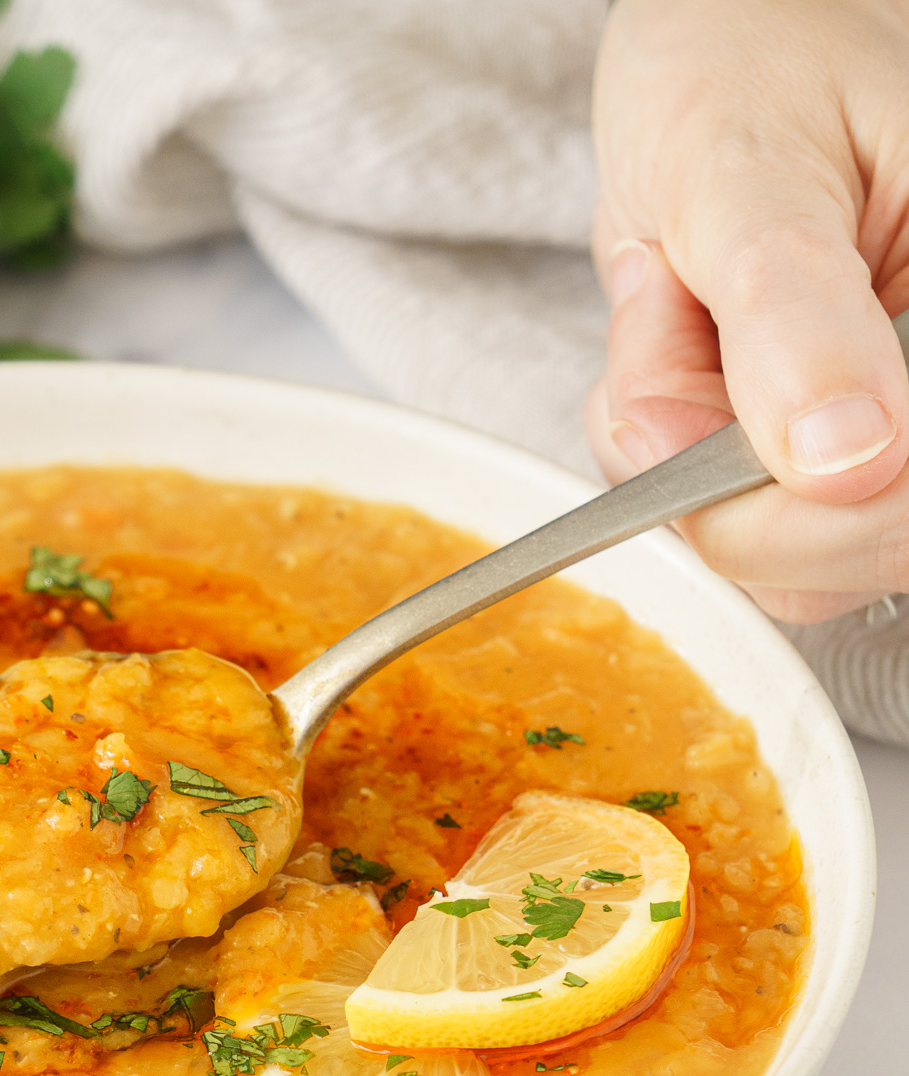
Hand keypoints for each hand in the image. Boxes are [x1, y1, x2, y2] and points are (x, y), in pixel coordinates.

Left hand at [587, 0, 908, 622]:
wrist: (722, 42)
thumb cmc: (744, 60)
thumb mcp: (746, 166)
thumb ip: (789, 312)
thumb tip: (846, 456)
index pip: (908, 505)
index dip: (781, 516)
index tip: (659, 423)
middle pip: (858, 550)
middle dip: (712, 475)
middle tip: (660, 324)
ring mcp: (896, 431)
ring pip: (793, 557)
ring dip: (686, 460)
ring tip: (678, 309)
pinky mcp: (841, 455)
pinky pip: (753, 528)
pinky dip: (678, 461)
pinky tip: (682, 348)